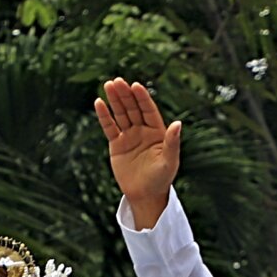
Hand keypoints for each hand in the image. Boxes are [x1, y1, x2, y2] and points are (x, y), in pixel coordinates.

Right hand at [97, 77, 183, 225]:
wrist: (145, 195)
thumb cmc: (161, 179)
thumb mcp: (169, 161)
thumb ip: (172, 142)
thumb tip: (178, 124)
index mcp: (157, 132)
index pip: (148, 110)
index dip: (142, 98)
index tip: (136, 85)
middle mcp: (143, 131)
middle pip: (133, 108)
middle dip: (126, 95)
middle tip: (117, 81)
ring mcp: (129, 136)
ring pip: (121, 114)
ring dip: (114, 100)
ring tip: (108, 85)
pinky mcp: (116, 144)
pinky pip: (109, 127)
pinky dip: (104, 116)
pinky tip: (99, 102)